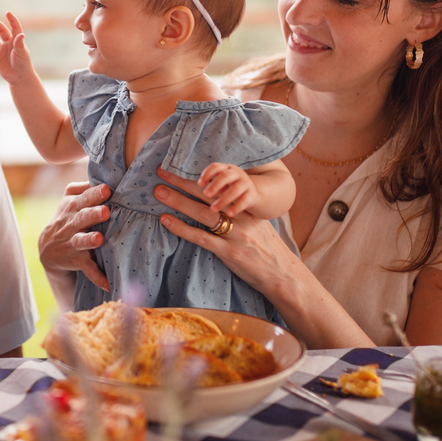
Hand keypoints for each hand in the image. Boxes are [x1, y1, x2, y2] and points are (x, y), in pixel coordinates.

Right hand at [0, 12, 34, 84]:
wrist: (20, 78)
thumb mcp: (22, 53)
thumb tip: (21, 34)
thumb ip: (19, 44)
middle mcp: (7, 44)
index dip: (12, 20)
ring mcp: (1, 52)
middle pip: (1, 31)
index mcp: (16, 41)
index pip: (14, 28)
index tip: (8, 13)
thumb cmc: (24, 64)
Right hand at [38, 181, 110, 291]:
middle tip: (106, 211)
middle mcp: (71, 224)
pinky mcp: (76, 261)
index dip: (93, 194)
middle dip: (93, 214)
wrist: (47, 248)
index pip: (83, 198)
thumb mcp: (69, 200)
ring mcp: (73, 243)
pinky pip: (87, 269)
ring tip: (100, 239)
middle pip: (81, 217)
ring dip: (90, 240)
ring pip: (81, 241)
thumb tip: (101, 173)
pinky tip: (109, 284)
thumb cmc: (66, 218)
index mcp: (72, 208)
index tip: (106, 189)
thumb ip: (83, 187)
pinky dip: (97, 277)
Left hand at [154, 167, 288, 295]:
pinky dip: (182, 228)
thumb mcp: (255, 225)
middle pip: (207, 195)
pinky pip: (202, 238)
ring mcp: (235, 234)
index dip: (196, 176)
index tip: (179, 167)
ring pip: (202, 213)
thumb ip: (237, 214)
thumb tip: (214, 205)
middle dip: (182, 182)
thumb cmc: (266, 249)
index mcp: (245, 207)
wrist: (283, 274)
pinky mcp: (230, 252)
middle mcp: (240, 217)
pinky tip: (166, 220)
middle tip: (161, 173)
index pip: (218, 187)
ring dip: (178, 201)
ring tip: (159, 192)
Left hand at [197, 162, 257, 215]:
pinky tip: (229, 214)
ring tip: (213, 208)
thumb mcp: (220, 184)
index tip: (199, 184)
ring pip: (235, 189)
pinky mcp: (252, 195)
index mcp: (226, 169)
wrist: (254, 194)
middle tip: (205, 194)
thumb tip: (188, 188)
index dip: (207, 174)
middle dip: (215, 185)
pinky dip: (237, 207)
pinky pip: (245, 200)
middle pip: (226, 176)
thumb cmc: (229, 188)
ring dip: (223, 199)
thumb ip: (209, 185)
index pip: (216, 167)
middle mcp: (237, 174)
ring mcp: (246, 184)